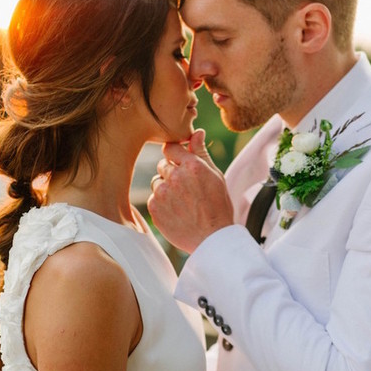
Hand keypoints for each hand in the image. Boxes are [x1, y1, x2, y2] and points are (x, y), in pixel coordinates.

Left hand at [147, 130, 234, 252]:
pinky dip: (161, 204)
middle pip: (162, 165)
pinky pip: (153, 199)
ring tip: (182, 203)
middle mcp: (175, 176)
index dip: (175, 156)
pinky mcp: (154, 208)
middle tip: (187, 190)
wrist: (212, 239)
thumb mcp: (215, 176)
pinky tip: (176, 212)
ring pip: (156, 182)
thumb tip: (196, 132)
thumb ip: (201, 153)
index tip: (181, 165)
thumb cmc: (218, 207)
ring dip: (165, 189)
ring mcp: (162, 193)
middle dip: (172, 174)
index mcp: (192, 165)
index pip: (170, 148)